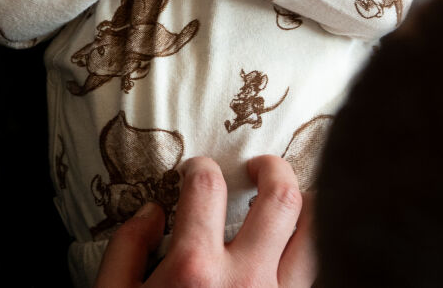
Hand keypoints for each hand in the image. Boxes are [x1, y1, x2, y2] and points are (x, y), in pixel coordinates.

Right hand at [94, 156, 316, 286]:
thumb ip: (126, 247)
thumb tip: (153, 211)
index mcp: (195, 269)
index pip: (208, 187)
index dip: (199, 168)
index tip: (196, 172)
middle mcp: (246, 281)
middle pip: (283, 200)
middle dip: (274, 169)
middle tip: (259, 165)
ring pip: (316, 240)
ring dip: (309, 209)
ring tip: (293, 200)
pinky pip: (314, 280)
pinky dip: (310, 258)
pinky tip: (294, 253)